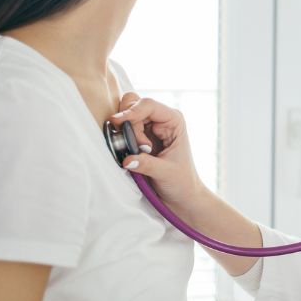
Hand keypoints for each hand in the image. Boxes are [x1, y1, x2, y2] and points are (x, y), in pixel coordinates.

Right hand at [109, 93, 204, 208]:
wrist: (182, 194)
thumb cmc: (181, 181)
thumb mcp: (165, 173)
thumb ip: (146, 164)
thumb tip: (127, 159)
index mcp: (174, 120)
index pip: (149, 105)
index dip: (132, 111)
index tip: (118, 122)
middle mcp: (161, 119)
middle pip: (134, 106)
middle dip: (129, 124)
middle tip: (137, 147)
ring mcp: (149, 127)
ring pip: (126, 117)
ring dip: (126, 134)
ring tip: (140, 153)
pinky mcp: (139, 137)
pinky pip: (123, 130)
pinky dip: (122, 139)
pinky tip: (134, 154)